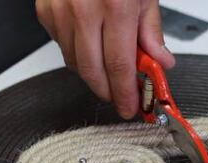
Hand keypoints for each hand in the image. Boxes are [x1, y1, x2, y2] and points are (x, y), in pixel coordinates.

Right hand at [35, 0, 174, 118]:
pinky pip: (62, 47)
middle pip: (93, 73)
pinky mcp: (46, 12)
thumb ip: (152, 32)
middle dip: (109, 92)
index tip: (131, 107)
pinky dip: (78, 54)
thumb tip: (161, 63)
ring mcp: (60, 11)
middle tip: (121, 97)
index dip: (125, 93)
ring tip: (109, 70)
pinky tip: (91, 46)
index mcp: (115, 6)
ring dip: (95, 74)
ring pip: (75, 64)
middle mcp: (83, 10)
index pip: (119, 67)